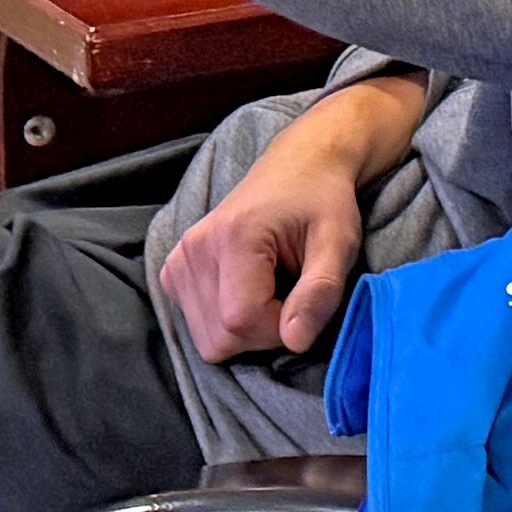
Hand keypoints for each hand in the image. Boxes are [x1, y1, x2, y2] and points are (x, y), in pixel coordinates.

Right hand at [154, 75, 425, 360]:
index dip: (279, 329)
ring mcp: (177, 260)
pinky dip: (226, 321)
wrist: (298, 168)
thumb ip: (321, 293)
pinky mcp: (173, 271)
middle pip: (220, 337)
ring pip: (206, 339)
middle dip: (263, 333)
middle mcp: (194, 249)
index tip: (303, 301)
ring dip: (246, 329)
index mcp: (233, 237)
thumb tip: (296, 343)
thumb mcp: (338, 243)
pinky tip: (248, 290)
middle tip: (290, 296)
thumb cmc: (322, 203)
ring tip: (271, 289)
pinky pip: (196, 325)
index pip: (241, 321)